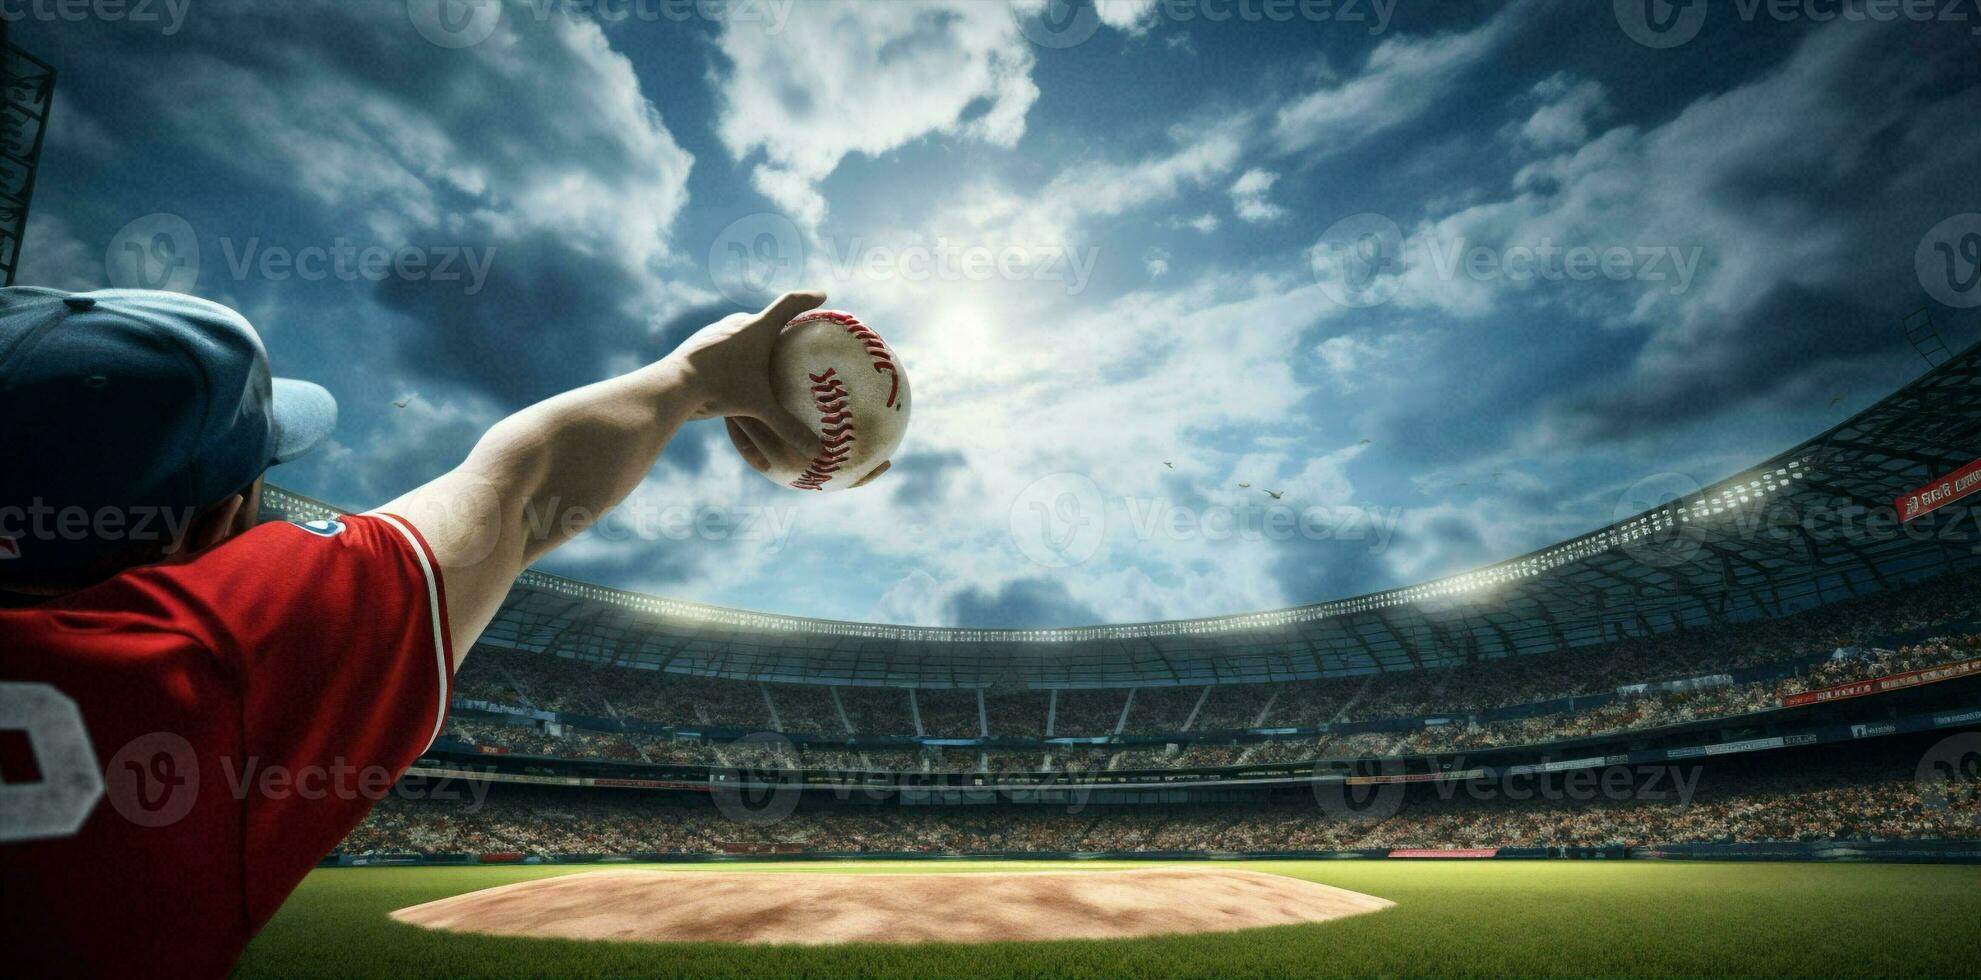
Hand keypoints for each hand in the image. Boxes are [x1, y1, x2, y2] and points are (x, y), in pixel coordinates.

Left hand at [672, 291, 888, 486]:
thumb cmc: (722, 390)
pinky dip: (735, 347)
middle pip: (765, 316)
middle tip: (791, 331)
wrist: (674, 385)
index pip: (789, 305)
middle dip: (780, 322)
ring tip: (763, 349)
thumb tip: (817, 453)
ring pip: (742, 327)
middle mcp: (737, 322)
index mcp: (758, 328)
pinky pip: (725, 339)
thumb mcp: (759, 408)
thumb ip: (788, 428)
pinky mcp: (700, 342)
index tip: (822, 295)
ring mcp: (716, 330)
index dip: (808, 299)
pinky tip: (734, 362)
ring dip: (754, 335)